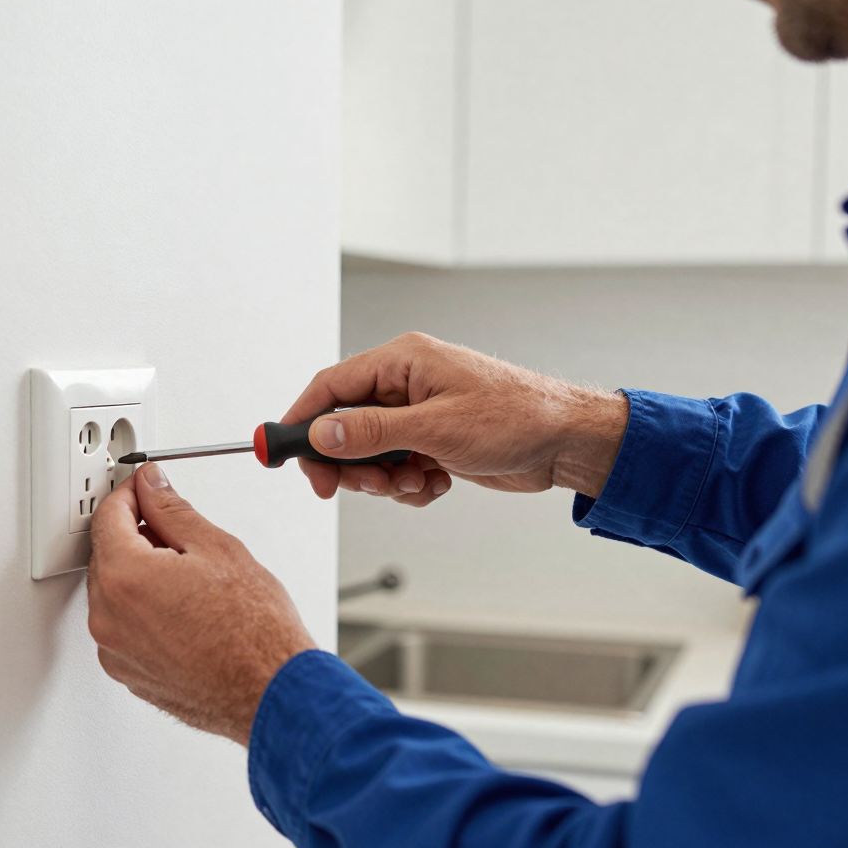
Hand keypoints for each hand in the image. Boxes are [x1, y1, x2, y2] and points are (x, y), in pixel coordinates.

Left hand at [87, 464, 315, 746]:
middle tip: (174, 530)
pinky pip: (125, 629)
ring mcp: (116, 652)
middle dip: (135, 535)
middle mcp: (108, 619)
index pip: (107, 517)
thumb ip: (172, 511)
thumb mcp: (217, 548)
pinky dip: (143, 612)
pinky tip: (183, 609)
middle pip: (106, 556)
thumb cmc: (255, 632)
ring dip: (139, 575)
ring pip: (114, 594)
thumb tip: (153, 488)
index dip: (128, 494)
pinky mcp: (130, 675)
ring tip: (189, 576)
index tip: (144, 487)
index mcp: (125, 578)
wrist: (271, 692)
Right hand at [281, 332, 629, 505]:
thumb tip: (321, 434)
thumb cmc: (516, 417)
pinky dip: (410, 485)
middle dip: (350, 463)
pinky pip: (397, 468)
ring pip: (370, 454)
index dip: (302, 420)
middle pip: (345, 425)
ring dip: (385, 479)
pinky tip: (437, 482)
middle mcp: (406, 383)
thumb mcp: (434, 428)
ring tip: (416, 482)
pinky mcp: (433, 441)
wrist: (565, 442)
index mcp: (402, 360)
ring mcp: (419, 413)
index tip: (283, 453)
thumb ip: (371, 433)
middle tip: (359, 487)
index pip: (331, 386)